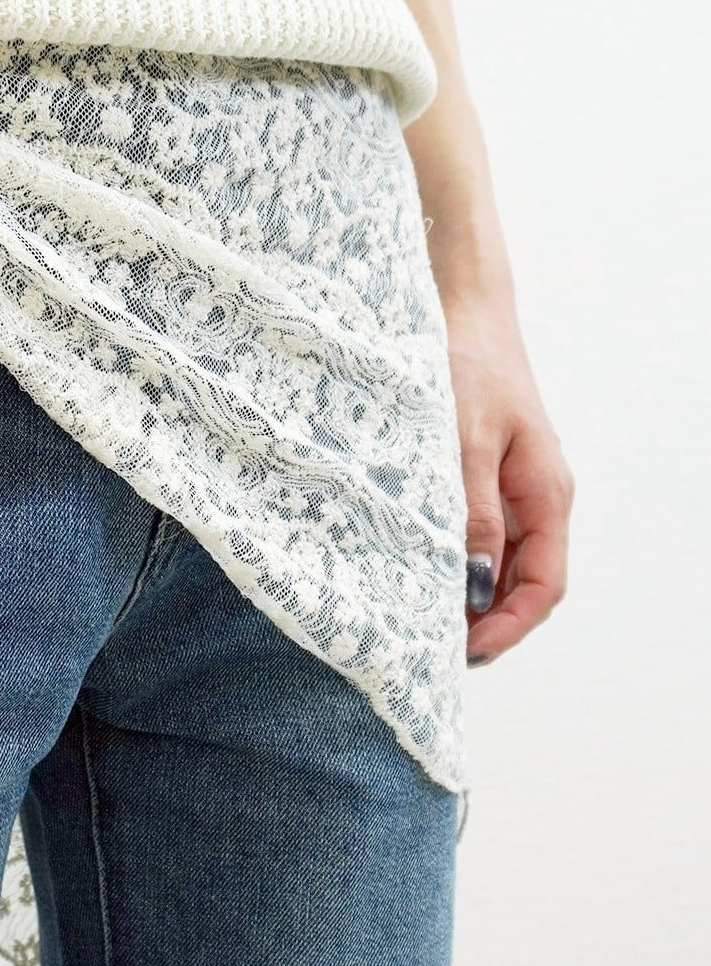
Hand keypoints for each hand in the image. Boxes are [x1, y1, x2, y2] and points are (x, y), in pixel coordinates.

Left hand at [443, 290, 573, 666]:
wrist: (462, 312)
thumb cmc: (466, 366)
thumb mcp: (464, 442)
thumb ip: (470, 513)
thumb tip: (472, 583)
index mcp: (546, 494)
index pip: (544, 584)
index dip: (509, 626)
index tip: (466, 653)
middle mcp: (537, 499)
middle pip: (523, 584)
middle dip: (484, 623)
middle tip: (429, 649)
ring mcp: (512, 490)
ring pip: (499, 565)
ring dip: (466, 598)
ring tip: (419, 622)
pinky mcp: (484, 479)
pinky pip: (479, 537)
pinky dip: (454, 564)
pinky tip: (418, 575)